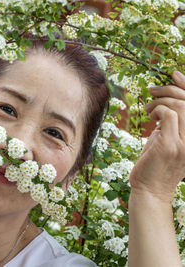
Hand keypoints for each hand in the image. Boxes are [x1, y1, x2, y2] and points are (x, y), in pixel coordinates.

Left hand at [130, 71, 184, 201]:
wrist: (150, 191)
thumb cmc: (155, 166)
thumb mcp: (166, 140)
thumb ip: (170, 125)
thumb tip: (166, 106)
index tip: (173, 73)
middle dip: (169, 89)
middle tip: (151, 90)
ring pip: (180, 105)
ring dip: (159, 101)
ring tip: (148, 110)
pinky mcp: (172, 146)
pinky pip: (169, 115)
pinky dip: (157, 110)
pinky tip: (149, 118)